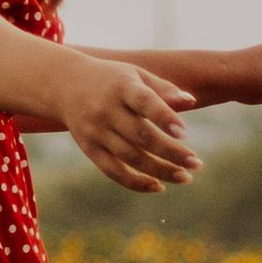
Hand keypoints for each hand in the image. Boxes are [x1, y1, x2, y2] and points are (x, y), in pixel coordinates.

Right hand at [52, 51, 199, 192]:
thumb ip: (164, 89)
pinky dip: (136, 183)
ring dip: (160, 170)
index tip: (184, 133)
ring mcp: (96, 131)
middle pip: (141, 136)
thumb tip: (191, 102)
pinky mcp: (89, 149)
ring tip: (186, 177)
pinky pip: (113, 172)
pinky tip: (159, 187)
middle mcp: (107, 110)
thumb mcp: (136, 75)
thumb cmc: (112, 79)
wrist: (65, 85)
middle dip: (171, 152)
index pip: (144, 103)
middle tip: (196, 163)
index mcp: (122, 87)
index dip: (164, 118)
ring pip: (131, 157)